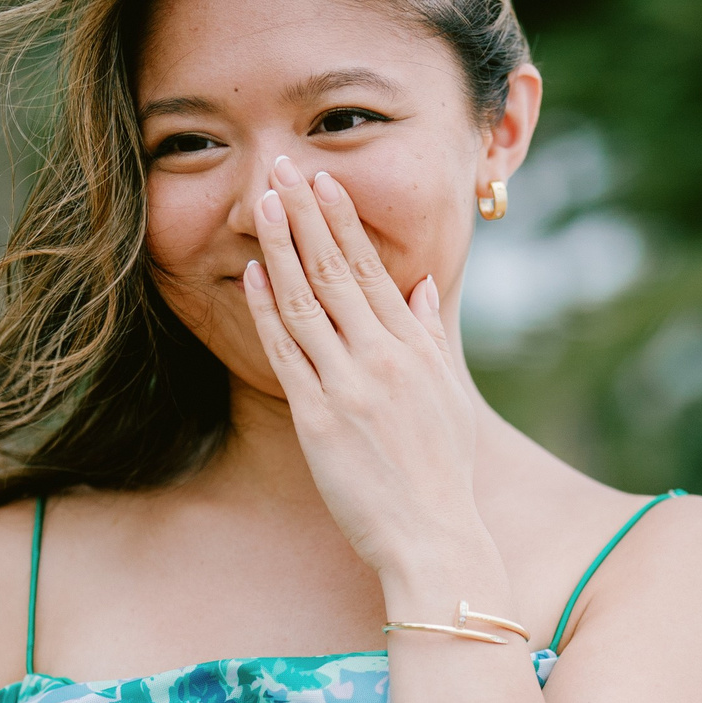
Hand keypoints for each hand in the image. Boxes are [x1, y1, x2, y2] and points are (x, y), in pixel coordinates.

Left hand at [244, 155, 494, 590]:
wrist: (432, 535)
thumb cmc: (442, 472)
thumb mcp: (448, 396)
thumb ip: (431, 336)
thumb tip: (420, 286)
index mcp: (415, 348)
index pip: (372, 269)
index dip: (342, 221)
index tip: (319, 180)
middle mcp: (383, 357)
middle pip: (336, 271)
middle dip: (304, 215)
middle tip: (279, 168)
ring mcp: (350, 385)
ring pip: (307, 302)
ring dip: (280, 248)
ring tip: (258, 203)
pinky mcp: (320, 418)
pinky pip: (289, 352)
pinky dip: (269, 311)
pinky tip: (253, 275)